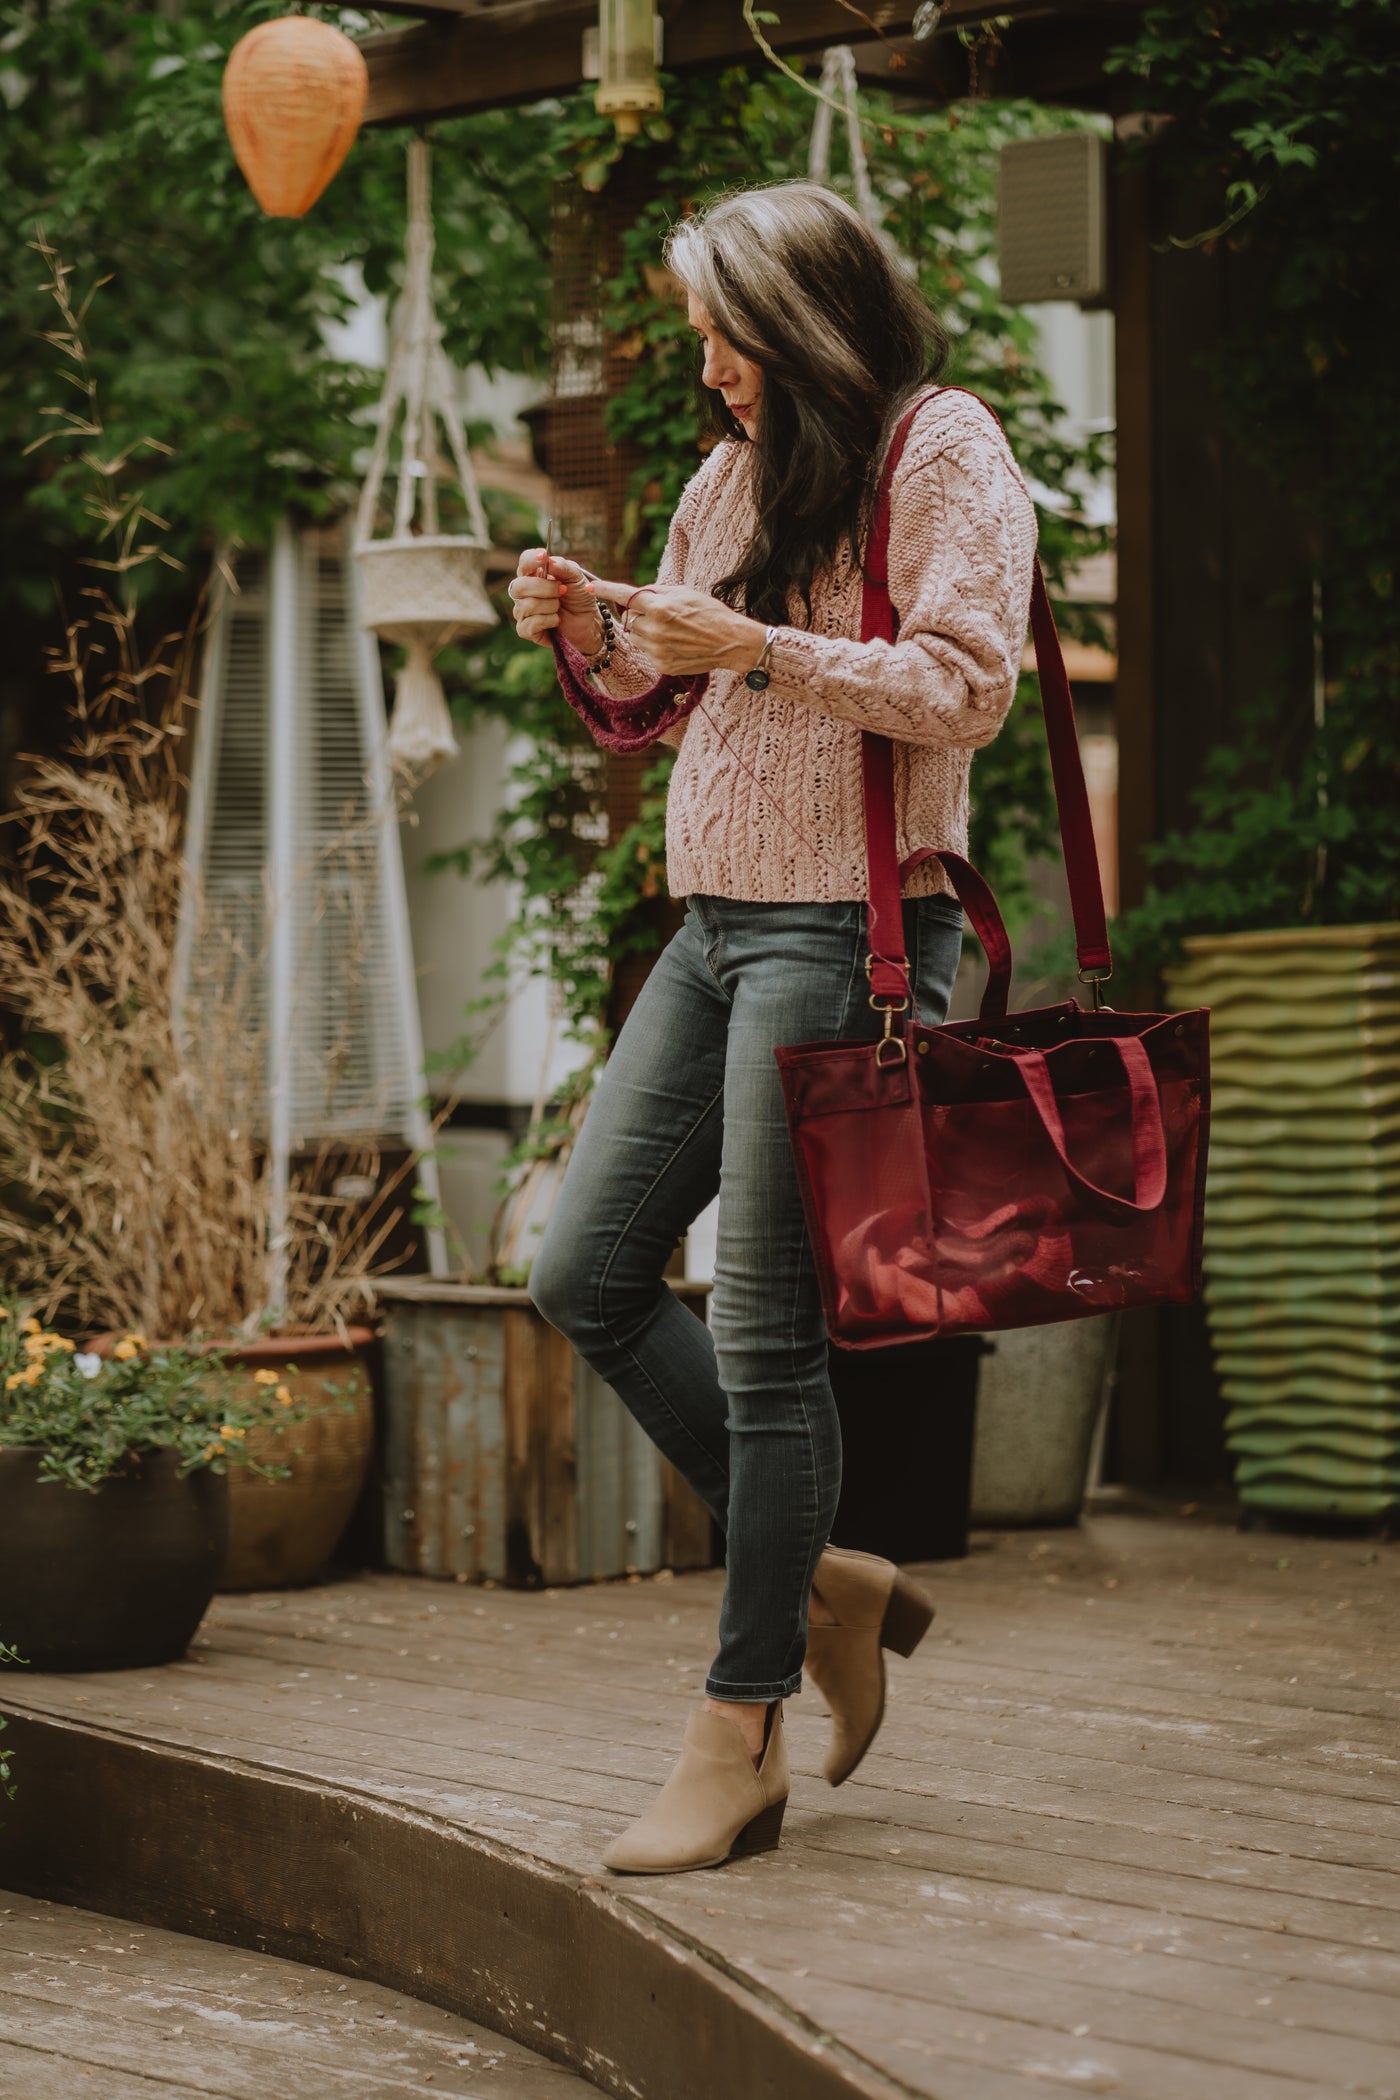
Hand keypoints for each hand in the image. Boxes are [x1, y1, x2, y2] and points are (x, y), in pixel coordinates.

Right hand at [508, 548, 603, 653]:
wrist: (587, 621)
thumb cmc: (578, 597)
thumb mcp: (576, 578)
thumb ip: (563, 567)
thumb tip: (548, 560)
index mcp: (533, 575)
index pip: (524, 562)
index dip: (530, 559)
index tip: (543, 556)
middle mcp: (523, 592)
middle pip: (520, 586)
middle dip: (544, 588)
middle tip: (562, 590)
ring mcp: (522, 610)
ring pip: (527, 606)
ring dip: (551, 606)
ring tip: (560, 607)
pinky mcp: (525, 630)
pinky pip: (530, 624)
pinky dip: (549, 620)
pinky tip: (557, 620)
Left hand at [587, 579, 766, 676]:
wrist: (730, 642)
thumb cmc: (710, 613)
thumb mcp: (684, 593)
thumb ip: (657, 592)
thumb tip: (636, 594)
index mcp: (660, 607)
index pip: (625, 596)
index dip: (606, 590)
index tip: (591, 588)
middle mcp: (655, 629)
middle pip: (629, 619)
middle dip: (638, 614)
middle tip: (659, 614)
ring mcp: (657, 650)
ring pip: (636, 636)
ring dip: (645, 631)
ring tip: (670, 630)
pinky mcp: (662, 665)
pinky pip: (647, 652)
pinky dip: (655, 646)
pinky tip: (675, 644)